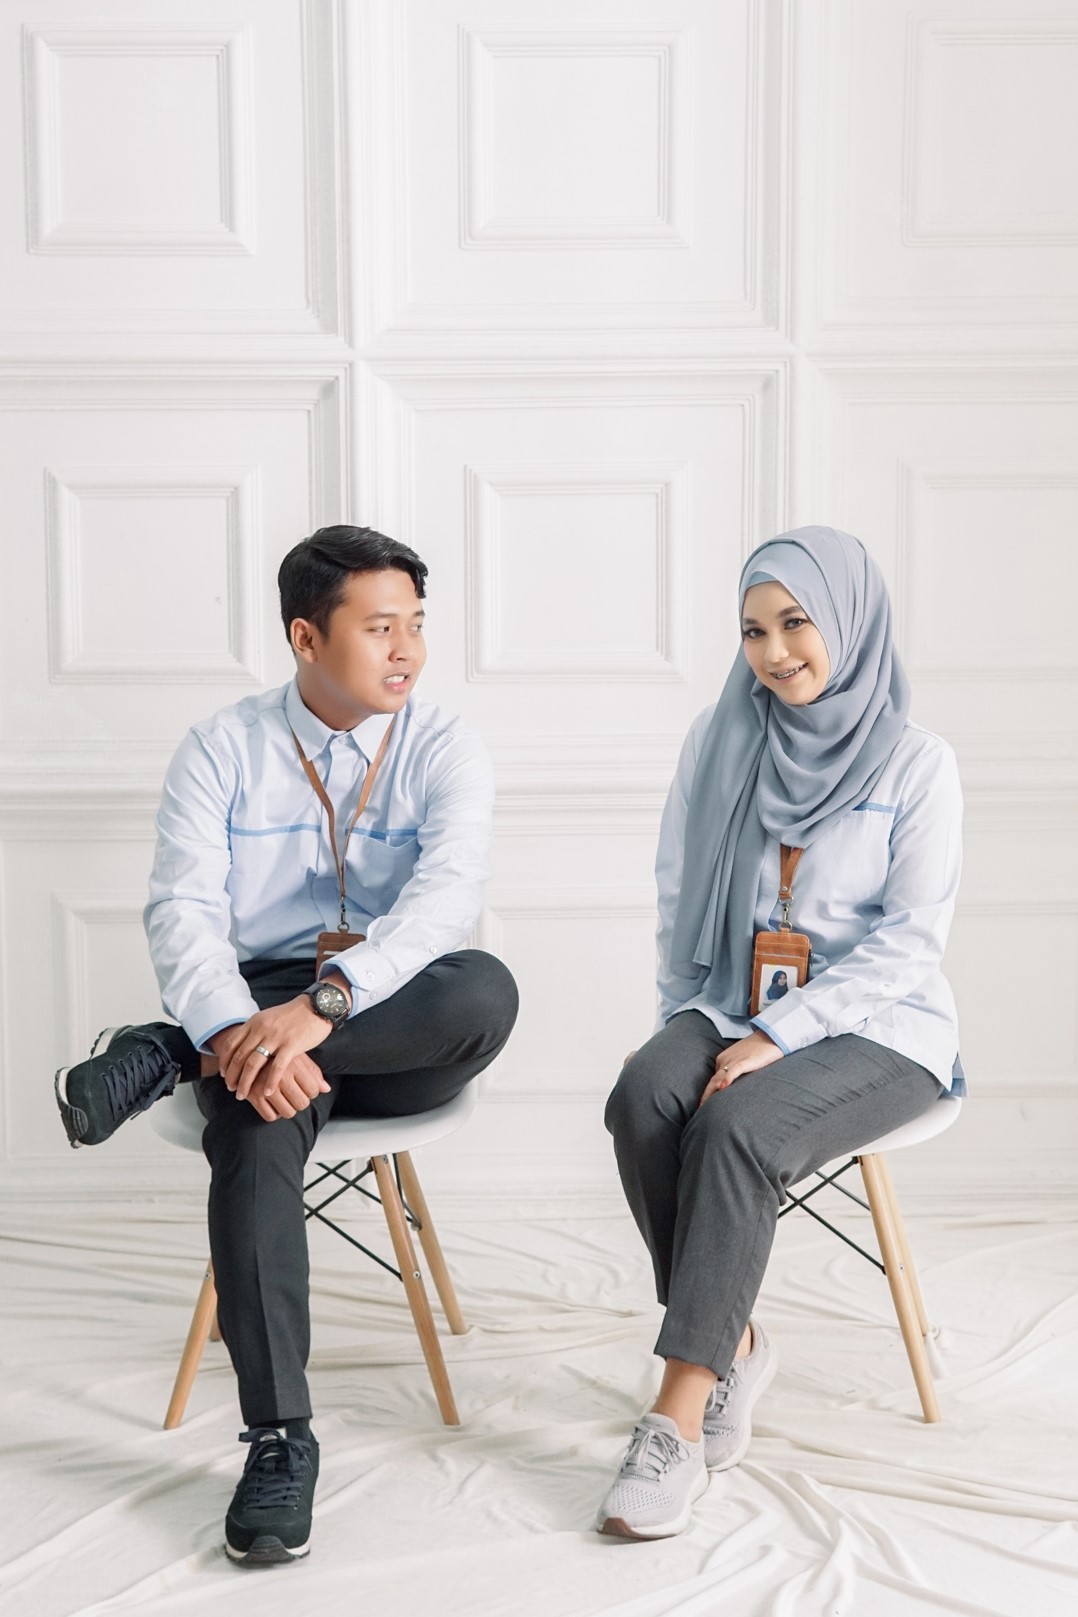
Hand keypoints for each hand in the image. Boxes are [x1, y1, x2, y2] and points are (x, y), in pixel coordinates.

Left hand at [216, 995, 341, 1103]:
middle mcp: (262, 1029)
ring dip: (245, 1082)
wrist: (317, 1006)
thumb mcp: (268, 1017)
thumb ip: (256, 1030)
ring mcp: (276, 1037)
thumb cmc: (293, 1015)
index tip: (224, 1074)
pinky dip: (270, 1082)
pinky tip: (267, 1093)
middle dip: (232, 1076)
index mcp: (254, 1022)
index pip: (232, 1043)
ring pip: (253, 1064)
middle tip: (231, 1089)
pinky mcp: (291, 1045)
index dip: (225, 1061)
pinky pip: (277, 1067)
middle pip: (239, 1056)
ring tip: (243, 1095)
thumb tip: (244, 1045)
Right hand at [239, 1053, 330, 1121]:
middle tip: (295, 1096)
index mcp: (293, 1063)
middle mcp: (280, 1075)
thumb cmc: (277, 1053)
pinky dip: (274, 1114)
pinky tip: (272, 1103)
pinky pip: (270, 1117)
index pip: (313, 1090)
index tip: (305, 1089)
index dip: (311, 1093)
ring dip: (288, 1109)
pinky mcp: (252, 1095)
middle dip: (300, 1102)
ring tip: (284, 1100)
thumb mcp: (297, 1057)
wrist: (246, 1047)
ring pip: (288, 1113)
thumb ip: (313, 1072)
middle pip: (302, 1104)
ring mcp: (265, 1086)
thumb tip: (326, 1089)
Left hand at [698, 1030, 782, 1106]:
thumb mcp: (743, 1062)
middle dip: (706, 1097)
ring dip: (712, 1093)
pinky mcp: (745, 1061)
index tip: (703, 1106)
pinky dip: (727, 1079)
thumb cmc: (758, 1051)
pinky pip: (734, 1071)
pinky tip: (722, 1088)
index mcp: (723, 1061)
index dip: (708, 1094)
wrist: (771, 1036)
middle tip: (700, 1111)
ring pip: (719, 1078)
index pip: (713, 1080)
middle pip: (712, 1081)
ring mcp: (734, 1060)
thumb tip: (732, 1088)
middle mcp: (724, 1060)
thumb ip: (736, 1073)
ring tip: (705, 1106)